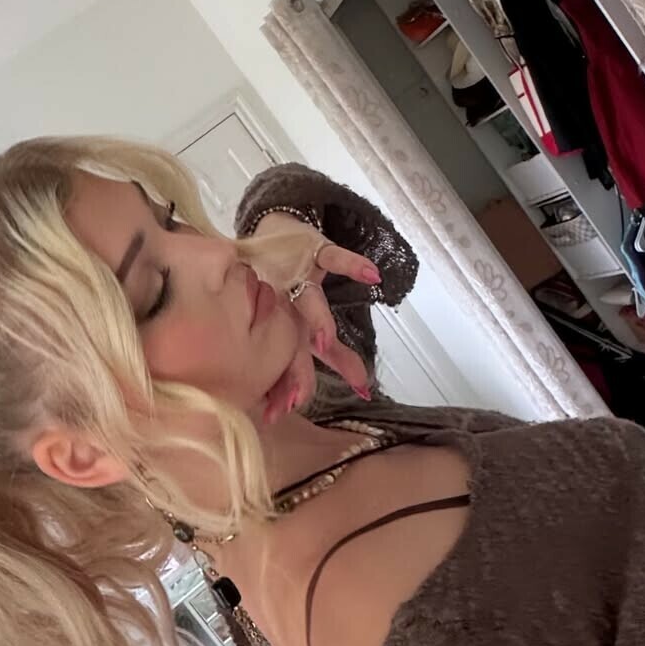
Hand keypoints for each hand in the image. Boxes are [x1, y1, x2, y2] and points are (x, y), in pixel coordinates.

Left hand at [253, 214, 380, 421]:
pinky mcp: (314, 250)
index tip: (279, 414)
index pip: (290, 364)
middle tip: (293, 399)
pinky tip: (372, 276)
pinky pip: (335, 257)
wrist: (272, 231)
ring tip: (324, 342)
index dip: (286, 388)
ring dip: (318, 321)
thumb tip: (356, 393)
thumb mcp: (304, 323)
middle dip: (295, 370)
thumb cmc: (285, 284)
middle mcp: (288, 308)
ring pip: (309, 301)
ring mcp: (301, 278)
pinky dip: (353, 265)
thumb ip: (330, 359)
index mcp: (284, 328)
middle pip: (295, 342)